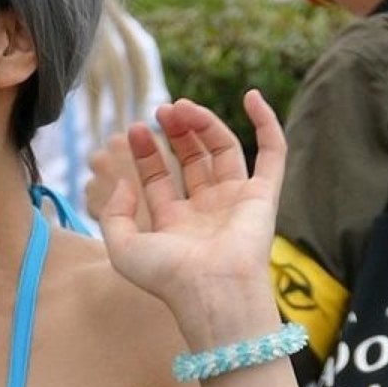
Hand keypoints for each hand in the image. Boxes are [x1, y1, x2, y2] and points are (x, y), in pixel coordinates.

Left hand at [96, 91, 285, 332]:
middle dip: (176, 133)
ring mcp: (236, 202)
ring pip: (223, 150)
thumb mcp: (122, 248)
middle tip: (162, 109)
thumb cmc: (168, 277)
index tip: (137, 129)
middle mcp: (206, 211)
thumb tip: (125, 182)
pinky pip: (273, 153)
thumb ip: (114, 214)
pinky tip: (251, 97)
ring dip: (205, 123)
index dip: (147, 152)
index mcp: (175, 224)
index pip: (160, 178)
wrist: (211, 290)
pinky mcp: (264, 195)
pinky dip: (266, 124)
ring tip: (182, 106)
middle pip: (191, 160)